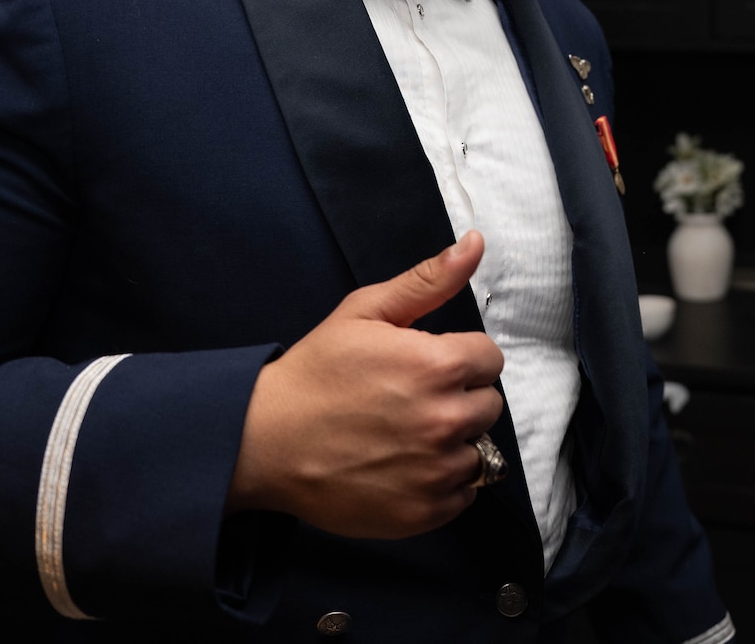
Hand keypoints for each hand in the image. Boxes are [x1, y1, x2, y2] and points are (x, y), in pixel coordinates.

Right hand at [226, 230, 505, 537]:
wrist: (265, 441)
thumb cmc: (315, 372)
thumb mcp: (365, 312)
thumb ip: (429, 280)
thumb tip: (476, 243)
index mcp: (437, 365)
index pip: (490, 359)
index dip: (459, 357)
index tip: (426, 365)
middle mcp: (445, 420)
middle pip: (488, 405)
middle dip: (459, 397)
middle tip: (412, 399)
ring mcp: (435, 472)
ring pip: (479, 451)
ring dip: (454, 442)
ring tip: (406, 435)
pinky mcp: (423, 512)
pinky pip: (464, 494)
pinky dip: (443, 483)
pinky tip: (405, 467)